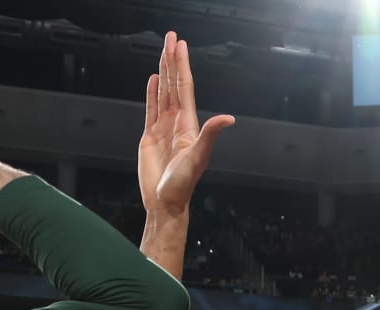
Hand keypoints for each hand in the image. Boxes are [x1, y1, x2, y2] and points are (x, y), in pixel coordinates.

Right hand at [140, 32, 234, 216]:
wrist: (165, 202)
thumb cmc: (183, 184)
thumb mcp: (198, 158)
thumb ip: (210, 135)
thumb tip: (228, 118)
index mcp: (189, 124)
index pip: (184, 87)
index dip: (182, 65)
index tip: (180, 45)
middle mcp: (177, 122)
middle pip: (173, 84)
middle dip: (172, 60)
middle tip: (171, 37)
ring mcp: (163, 128)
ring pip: (163, 93)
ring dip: (162, 72)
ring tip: (162, 52)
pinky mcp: (150, 136)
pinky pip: (151, 108)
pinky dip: (152, 93)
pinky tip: (153, 80)